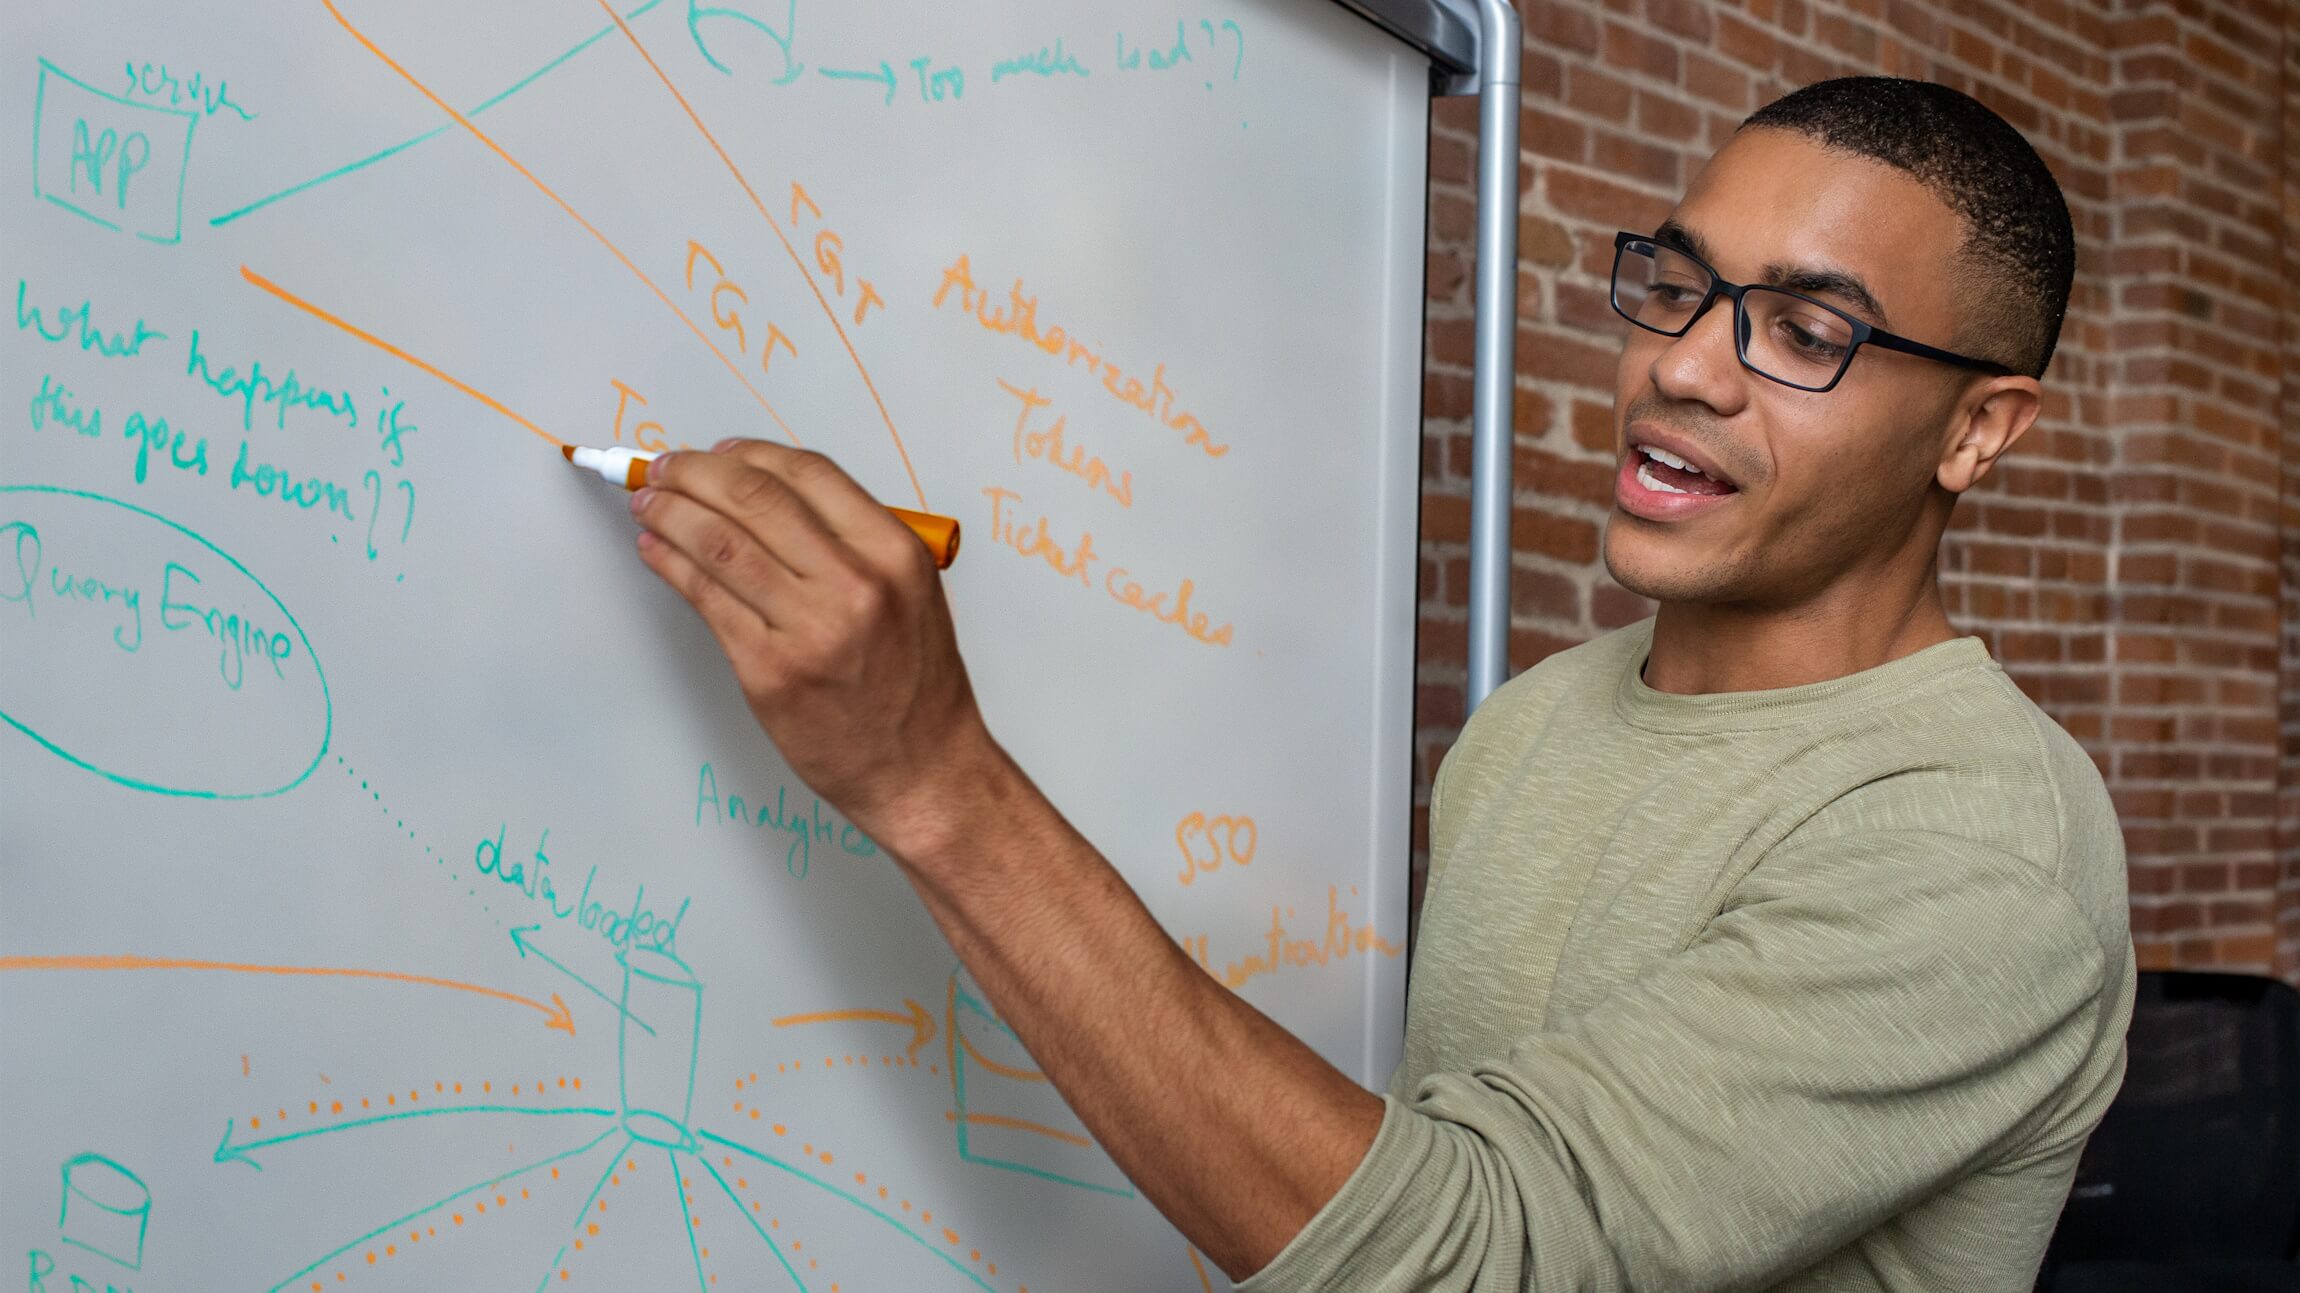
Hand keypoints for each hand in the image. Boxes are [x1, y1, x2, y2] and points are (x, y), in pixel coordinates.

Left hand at [629, 439, 988, 854]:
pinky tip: (656, 550)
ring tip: (648, 503)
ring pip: (719, 543)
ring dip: (671, 512)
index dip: (748, 452)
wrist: (922, 770)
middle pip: (754, 497)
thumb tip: (766, 498)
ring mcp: (809, 629)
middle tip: (664, 468)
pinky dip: (671, 565)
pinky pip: (706, 598)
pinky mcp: (769, 670)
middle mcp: (855, 584)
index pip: (808, 474)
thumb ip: (852, 543)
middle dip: (694, 472)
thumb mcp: (911, 593)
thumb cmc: (916, 687)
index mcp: (895, 554)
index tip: (717, 452)